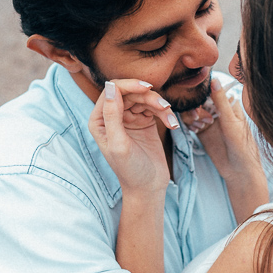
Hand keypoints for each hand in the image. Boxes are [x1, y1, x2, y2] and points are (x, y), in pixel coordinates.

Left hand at [88, 79, 179, 194]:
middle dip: (149, 97)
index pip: (112, 90)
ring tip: (170, 120)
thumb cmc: (129, 170)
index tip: (148, 88)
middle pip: (131, 92)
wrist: (148, 187)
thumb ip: (112, 115)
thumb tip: (110, 86)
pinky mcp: (145, 122)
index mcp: (99, 120)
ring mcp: (129, 118)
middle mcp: (112, 116)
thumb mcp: (118, 143)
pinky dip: (165, 114)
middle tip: (164, 107)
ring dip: (160, 106)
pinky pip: (155, 108)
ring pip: (145, 98)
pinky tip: (173, 125)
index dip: (129, 85)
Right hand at [189, 78, 269, 220]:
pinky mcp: (202, 132)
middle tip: (197, 116)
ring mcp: (209, 121)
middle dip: (194, 106)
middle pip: (198, 99)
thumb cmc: (242, 145)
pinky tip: (195, 130)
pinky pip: (190, 122)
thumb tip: (214, 79)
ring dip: (191, 115)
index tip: (196, 97)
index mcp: (229, 103)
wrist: (239, 170)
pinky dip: (189, 124)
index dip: (201, 92)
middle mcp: (218, 110)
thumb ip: (220, 101)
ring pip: (192, 110)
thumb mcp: (230, 121)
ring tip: (199, 125)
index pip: (211, 90)